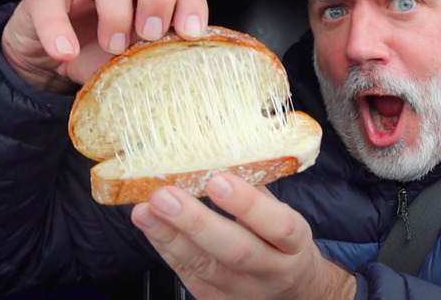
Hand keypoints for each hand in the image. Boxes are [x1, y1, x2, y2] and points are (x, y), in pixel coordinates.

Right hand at [1, 0, 207, 92]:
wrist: (51, 65)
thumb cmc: (105, 60)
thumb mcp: (138, 65)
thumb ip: (161, 62)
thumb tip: (190, 77)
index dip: (192, 1)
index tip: (190, 33)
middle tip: (151, 34)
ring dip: (116, 11)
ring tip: (114, 48)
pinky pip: (51, 0)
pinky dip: (58, 27)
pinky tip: (66, 53)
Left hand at [131, 173, 356, 299]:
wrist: (291, 288)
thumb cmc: (282, 241)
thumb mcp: (281, 213)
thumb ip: (256, 190)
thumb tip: (220, 153)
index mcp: (295, 244)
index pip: (278, 226)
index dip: (248, 204)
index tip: (218, 180)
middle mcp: (273, 271)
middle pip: (236, 251)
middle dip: (197, 222)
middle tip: (166, 196)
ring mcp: (243, 291)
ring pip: (205, 266)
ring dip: (170, 236)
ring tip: (145, 210)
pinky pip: (188, 275)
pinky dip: (166, 248)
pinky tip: (150, 225)